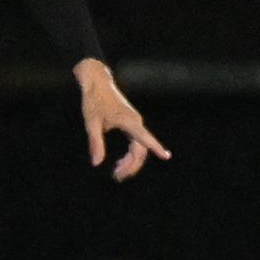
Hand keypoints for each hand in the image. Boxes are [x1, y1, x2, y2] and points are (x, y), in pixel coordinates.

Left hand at [76, 60, 170, 180]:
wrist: (97, 82)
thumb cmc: (93, 101)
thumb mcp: (92, 123)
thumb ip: (95, 143)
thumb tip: (96, 163)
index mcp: (129, 122)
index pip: (145, 138)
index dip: (156, 148)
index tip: (167, 156)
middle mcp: (136, 122)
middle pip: (141, 150)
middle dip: (132, 166)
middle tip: (116, 177)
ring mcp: (135, 122)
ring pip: (139, 148)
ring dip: (130, 162)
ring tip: (117, 173)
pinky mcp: (131, 122)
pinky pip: (136, 143)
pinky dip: (130, 155)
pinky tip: (120, 162)